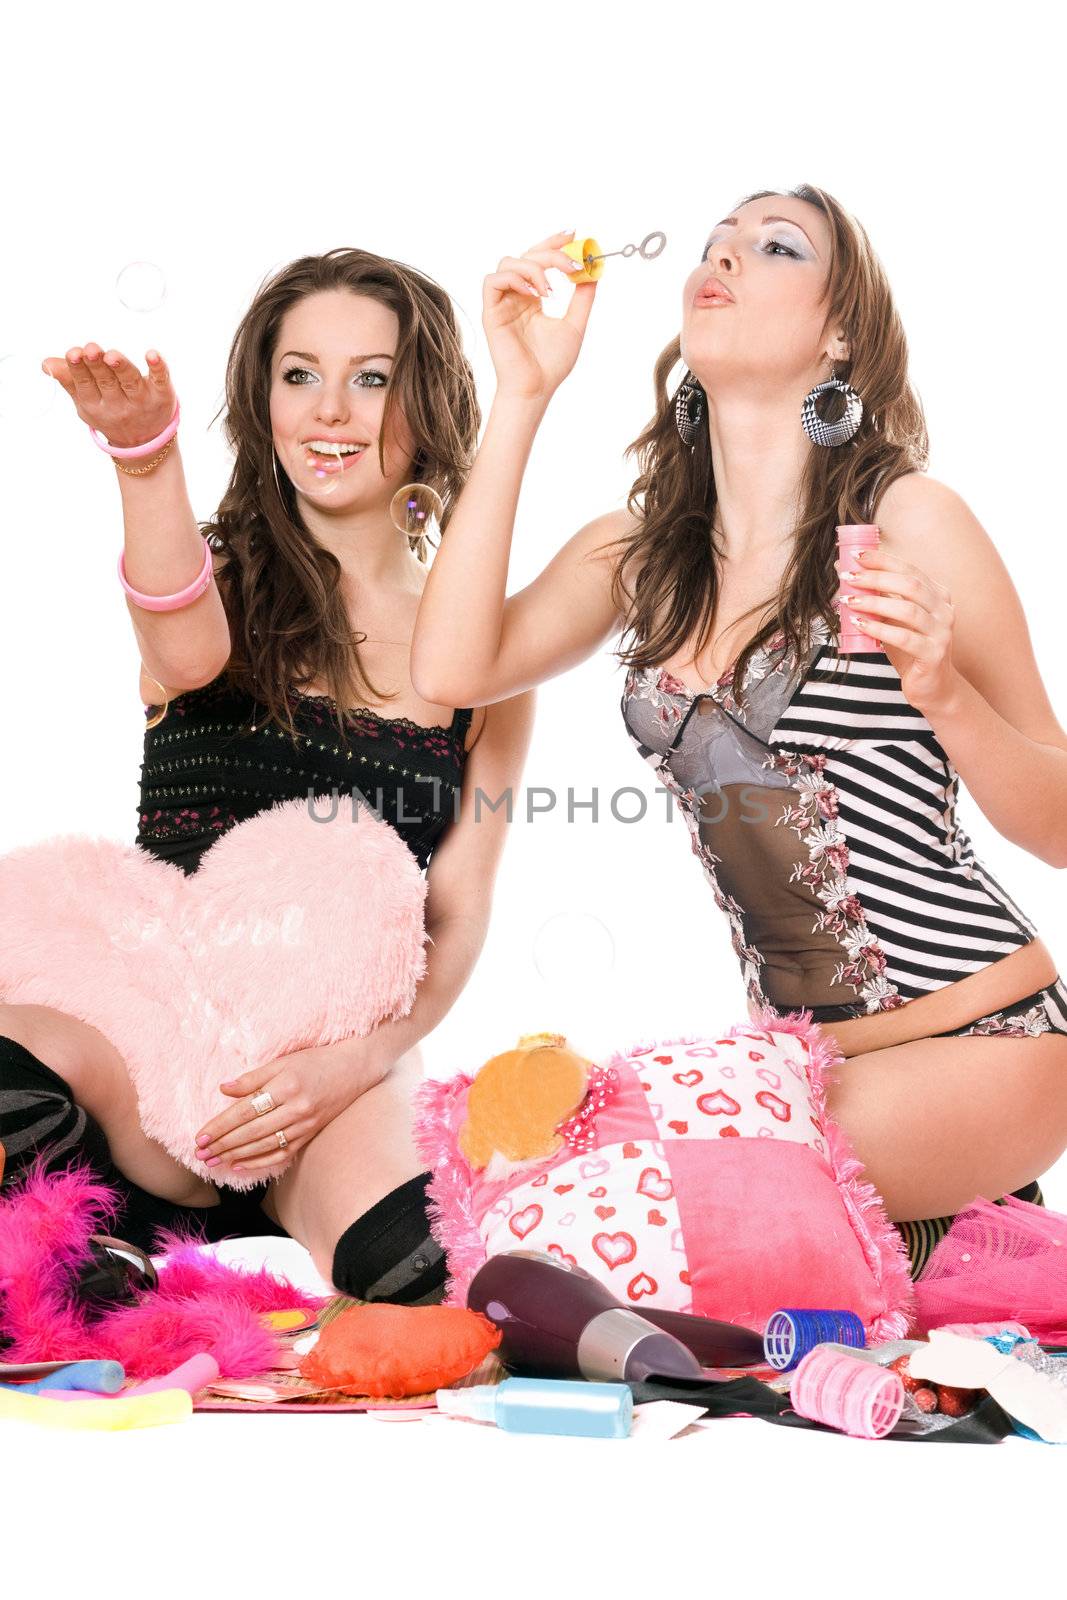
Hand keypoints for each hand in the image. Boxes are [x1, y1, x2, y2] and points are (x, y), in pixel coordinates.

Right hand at [41, 343, 176, 451]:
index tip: (73, 353)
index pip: (85, 384)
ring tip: (112, 355)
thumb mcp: (85, 402)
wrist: (144, 442)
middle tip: (91, 349)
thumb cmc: (110, 412)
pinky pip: (161, 380)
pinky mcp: (162, 395)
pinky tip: (152, 355)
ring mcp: (141, 400)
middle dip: (97, 365)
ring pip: (130, 381)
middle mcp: (118, 404)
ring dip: (121, 367)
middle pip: (106, 381)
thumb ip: (69, 381)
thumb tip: (46, 363)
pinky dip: (158, 368)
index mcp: (95, 404)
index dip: (79, 369)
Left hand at [193, 1040, 388, 1175]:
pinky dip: (259, 1161)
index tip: (200, 1136)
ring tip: (213, 1161)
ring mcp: (305, 1124)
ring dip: (235, 1155)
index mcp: (286, 1085)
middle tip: (200, 1154)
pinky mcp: (311, 1133)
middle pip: (252, 1132)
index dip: (221, 1125)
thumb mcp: (284, 1061)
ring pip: (264, 1145)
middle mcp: (296, 1108)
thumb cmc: (317, 1060)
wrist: (355, 1068)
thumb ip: (254, 1077)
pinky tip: (239, 1165)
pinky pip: (281, 1153)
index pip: (245, 1110)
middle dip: (223, 1144)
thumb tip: (224, 1089)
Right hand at [483, 229, 597, 400]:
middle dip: (550, 252)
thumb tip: (594, 271)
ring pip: (509, 262)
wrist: (536, 389)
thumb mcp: (575, 325)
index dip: (553, 243)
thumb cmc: (552, 364)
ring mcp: (502, 303)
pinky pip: (494, 280)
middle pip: (526, 255)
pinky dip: (515, 279)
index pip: (539, 260)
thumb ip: (583, 298)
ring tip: (551, 291)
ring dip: (534, 268)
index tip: (574, 235)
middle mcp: (516, 297)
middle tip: (571, 264)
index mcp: (532, 298)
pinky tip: (535, 295)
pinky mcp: (491, 312)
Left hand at [835, 547, 962, 714]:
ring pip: (908, 610)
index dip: (883, 560)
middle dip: (876, 578)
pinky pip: (905, 638)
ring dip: (875, 602)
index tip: (856, 555)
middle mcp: (944, 610)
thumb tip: (847, 573)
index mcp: (938, 596)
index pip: (910, 570)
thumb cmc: (910, 650)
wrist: (932, 687)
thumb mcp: (894, 620)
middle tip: (849, 576)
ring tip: (849, 600)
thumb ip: (879, 598)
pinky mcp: (933, 655)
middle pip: (911, 585)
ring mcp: (942, 633)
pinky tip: (860, 625)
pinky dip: (880, 629)